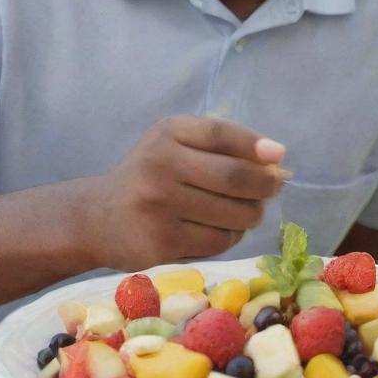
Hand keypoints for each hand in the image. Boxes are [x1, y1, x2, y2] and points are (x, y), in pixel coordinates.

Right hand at [81, 116, 287, 269]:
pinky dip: (232, 236)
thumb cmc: (151, 174)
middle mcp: (160, 165)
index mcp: (168, 134)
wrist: (97, 218)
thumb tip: (277, 157)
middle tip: (273, 188)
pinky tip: (223, 229)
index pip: (220, 134)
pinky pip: (218, 241)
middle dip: (265, 185)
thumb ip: (222, 143)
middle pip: (234, 178)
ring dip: (252, 214)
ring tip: (247, 210)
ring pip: (232, 214)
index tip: (279, 155)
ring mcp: (159, 207)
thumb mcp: (176, 144)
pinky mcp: (161, 243)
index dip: (254, 144)